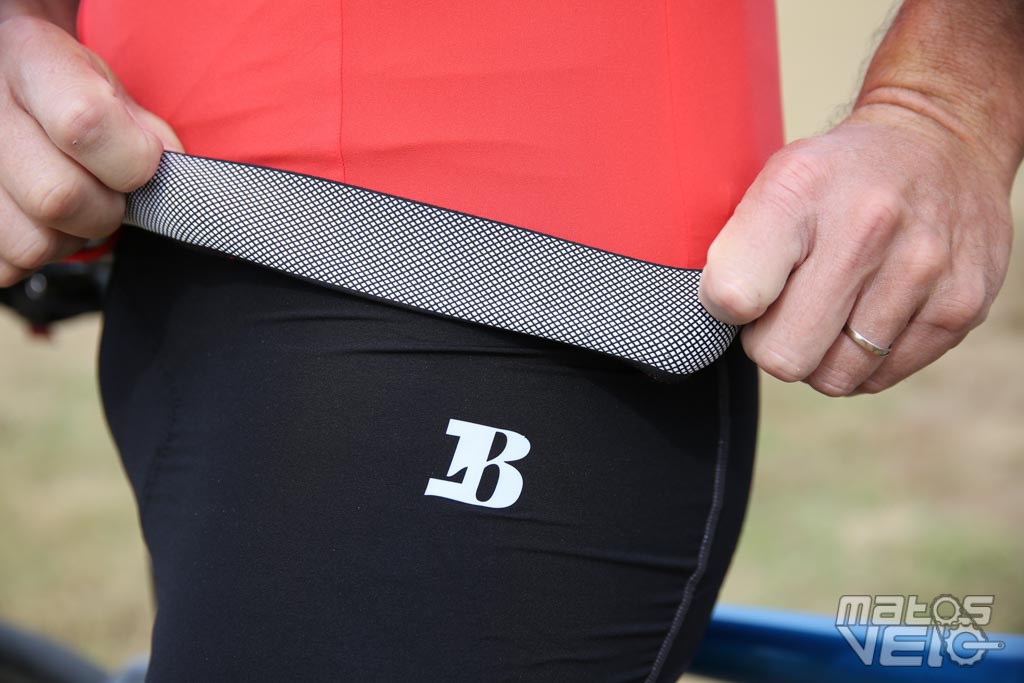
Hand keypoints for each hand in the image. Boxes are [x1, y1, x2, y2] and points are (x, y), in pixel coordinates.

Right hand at [0, 16, 181, 285]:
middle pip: (58, 198)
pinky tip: (43, 220)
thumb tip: (168, 165)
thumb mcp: (109, 81)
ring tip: (75, 204)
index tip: (146, 160)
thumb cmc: (71, 84)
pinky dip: (38, 254)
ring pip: (32, 243)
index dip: (131, 158)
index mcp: (30, 58)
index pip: (83, 123)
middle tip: (110, 190)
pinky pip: (8, 266)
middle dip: (105, 208)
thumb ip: (142, 124)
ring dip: (70, 238)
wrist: (16, 74)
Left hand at [698, 104, 1013, 395]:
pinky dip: (864, 359)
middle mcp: (866, 228)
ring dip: (820, 353)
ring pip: (833, 377)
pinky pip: (878, 379)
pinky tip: (870, 311)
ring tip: (833, 304)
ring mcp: (922, 269)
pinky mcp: (961, 305)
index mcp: (799, 190)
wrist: (942, 140)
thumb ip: (733, 250)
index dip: (727, 306)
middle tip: (787, 304)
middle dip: (773, 341)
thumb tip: (707, 325)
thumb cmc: (835, 176)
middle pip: (783, 357)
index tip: (742, 288)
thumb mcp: (772, 181)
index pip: (733, 297)